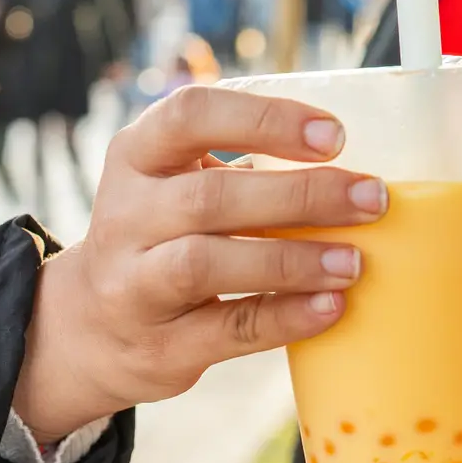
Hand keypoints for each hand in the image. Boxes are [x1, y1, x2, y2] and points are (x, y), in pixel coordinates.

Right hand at [11, 85, 387, 440]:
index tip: (334, 135)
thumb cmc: (164, 238)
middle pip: (210, 197)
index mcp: (137, 157)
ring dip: (291, 260)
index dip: (265, 120)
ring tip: (353, 261)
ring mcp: (133, 284)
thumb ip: (244, 169)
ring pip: (206, 264)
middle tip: (372, 198)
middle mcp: (126, 216)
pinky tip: (332, 307)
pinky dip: (285, 317)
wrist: (89, 329)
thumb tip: (355, 173)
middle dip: (301, 195)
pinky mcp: (159, 346)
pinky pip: (227, 328)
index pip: (189, 115)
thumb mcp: (176, 186)